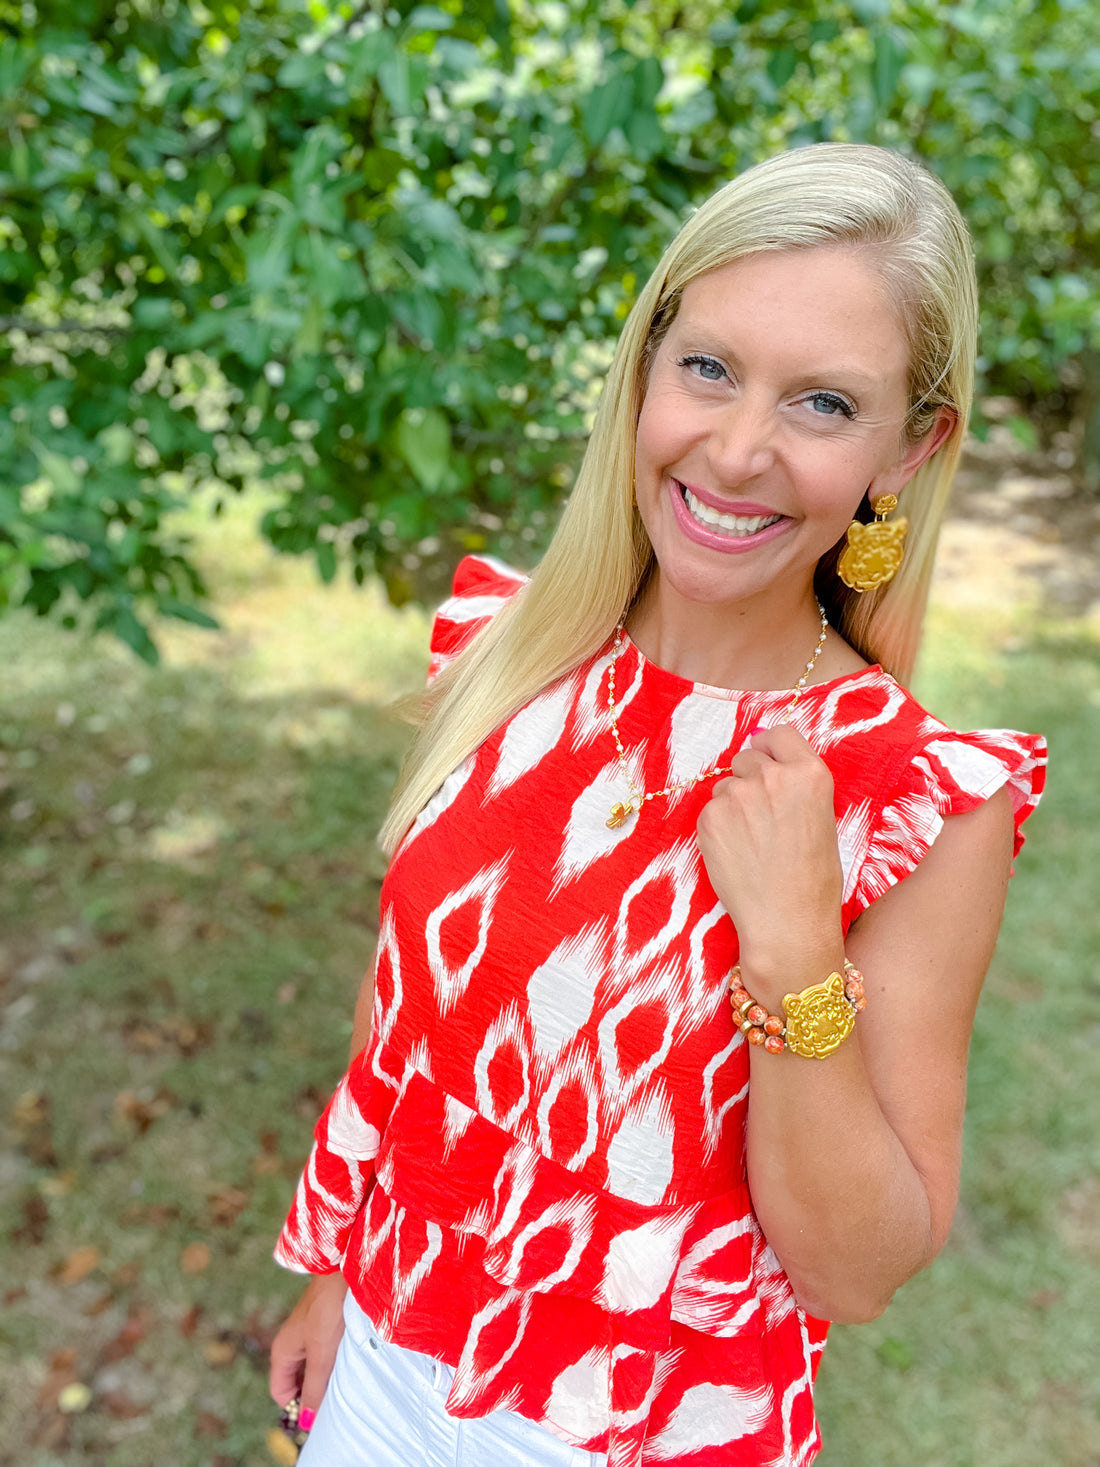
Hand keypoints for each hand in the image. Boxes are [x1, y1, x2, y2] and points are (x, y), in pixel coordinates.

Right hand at [269, 1273, 347, 1420]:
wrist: (346, 1268)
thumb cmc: (330, 1307)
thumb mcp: (321, 1354)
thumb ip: (313, 1387)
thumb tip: (305, 1420)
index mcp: (282, 1351)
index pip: (280, 1393)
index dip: (296, 1406)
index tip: (320, 1410)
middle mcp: (291, 1344)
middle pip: (296, 1382)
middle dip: (312, 1392)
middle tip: (335, 1395)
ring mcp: (307, 1334)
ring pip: (312, 1367)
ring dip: (326, 1376)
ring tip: (344, 1376)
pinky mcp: (323, 1325)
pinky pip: (324, 1353)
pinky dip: (333, 1361)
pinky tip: (349, 1359)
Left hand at [695, 724, 844, 989]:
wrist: (788, 922)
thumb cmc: (813, 879)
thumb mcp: (822, 819)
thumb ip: (795, 784)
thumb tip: (762, 753)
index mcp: (810, 774)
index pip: (779, 735)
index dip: (770, 749)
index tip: (767, 762)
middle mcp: (773, 777)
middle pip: (747, 758)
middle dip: (750, 780)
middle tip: (760, 817)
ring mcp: (738, 796)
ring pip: (725, 786)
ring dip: (733, 806)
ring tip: (752, 844)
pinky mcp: (710, 817)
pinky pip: (710, 811)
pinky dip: (718, 829)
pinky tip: (736, 854)